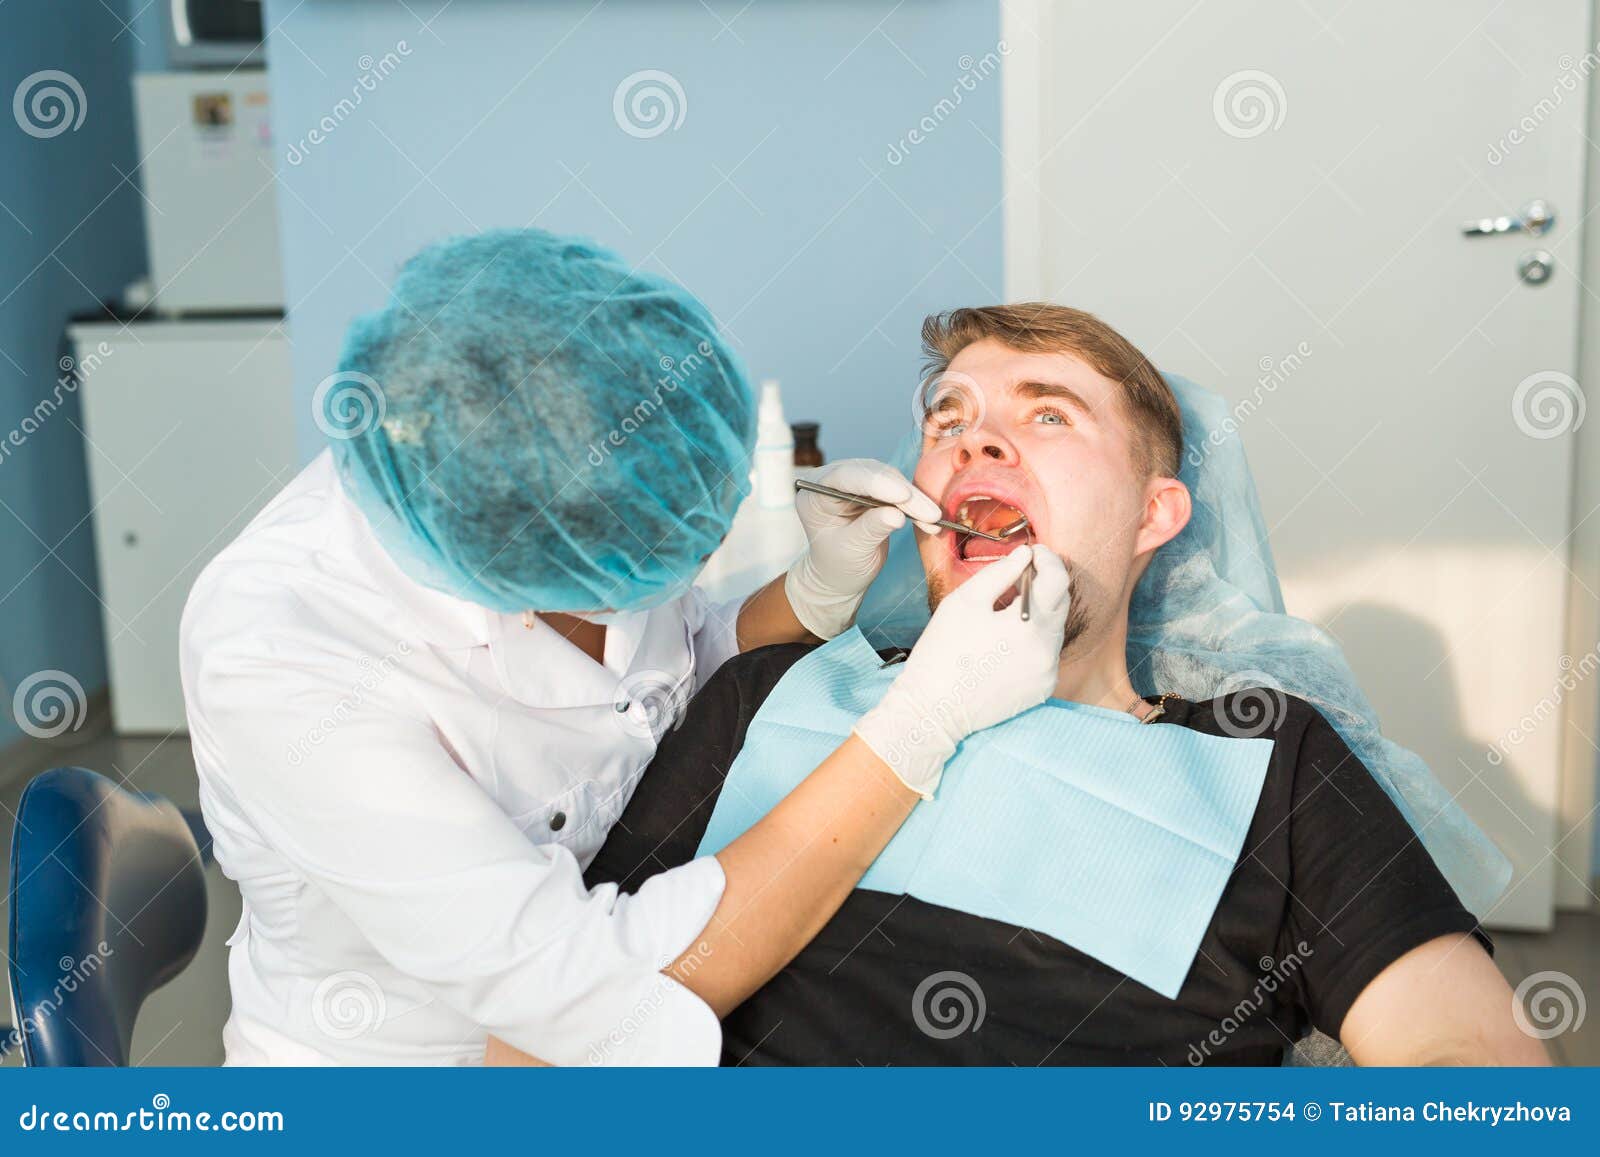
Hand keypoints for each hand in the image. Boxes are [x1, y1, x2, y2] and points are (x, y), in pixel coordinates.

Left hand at [783, 459, 941, 639]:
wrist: (841, 574)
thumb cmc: (837, 565)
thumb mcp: (851, 550)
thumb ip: (870, 530)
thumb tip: (897, 514)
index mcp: (814, 493)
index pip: (844, 478)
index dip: (875, 483)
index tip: (902, 496)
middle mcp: (832, 480)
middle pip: (872, 475)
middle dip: (903, 494)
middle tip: (929, 513)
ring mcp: (855, 482)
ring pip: (890, 480)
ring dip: (914, 499)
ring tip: (933, 519)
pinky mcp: (875, 489)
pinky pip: (900, 491)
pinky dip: (916, 505)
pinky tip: (931, 521)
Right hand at [852, 544, 1070, 798]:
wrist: (932, 710)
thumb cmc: (942, 652)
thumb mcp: (964, 602)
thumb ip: (999, 573)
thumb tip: (1023, 554)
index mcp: (1029, 626)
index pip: (1058, 580)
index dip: (1047, 559)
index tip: (1032, 552)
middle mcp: (1047, 652)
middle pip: (1060, 604)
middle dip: (1042, 585)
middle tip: (1016, 576)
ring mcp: (1048, 674)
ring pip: (1054, 629)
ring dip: (1037, 614)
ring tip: (1003, 614)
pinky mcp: (1042, 689)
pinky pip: (1046, 654)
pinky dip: (1033, 640)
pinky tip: (1005, 644)